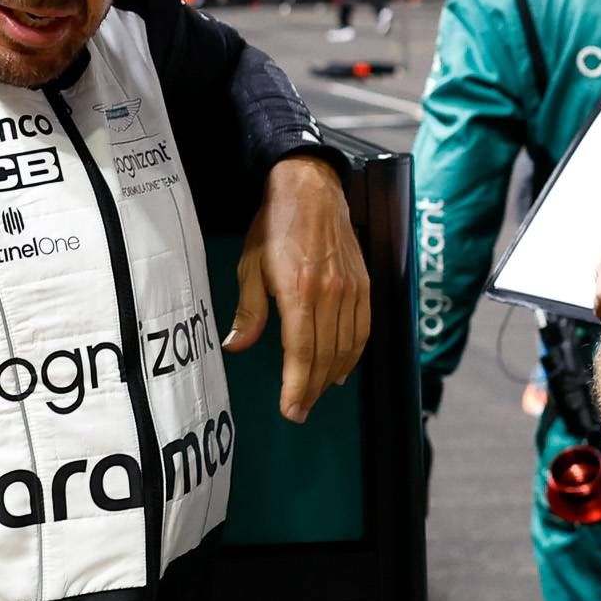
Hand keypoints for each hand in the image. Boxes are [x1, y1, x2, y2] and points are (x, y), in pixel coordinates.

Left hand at [229, 155, 369, 421]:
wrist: (311, 189)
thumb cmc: (275, 225)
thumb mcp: (250, 265)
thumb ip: (248, 310)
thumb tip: (236, 345)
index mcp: (300, 290)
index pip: (301, 351)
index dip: (296, 385)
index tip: (291, 409)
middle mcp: (331, 293)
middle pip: (325, 356)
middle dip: (311, 389)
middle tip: (299, 411)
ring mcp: (352, 289)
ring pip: (347, 347)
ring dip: (331, 375)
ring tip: (315, 394)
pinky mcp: (364, 284)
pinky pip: (363, 329)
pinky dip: (354, 354)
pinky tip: (341, 368)